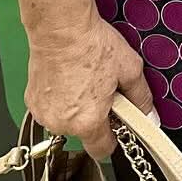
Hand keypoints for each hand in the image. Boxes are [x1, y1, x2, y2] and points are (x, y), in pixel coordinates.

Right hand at [24, 10, 155, 158]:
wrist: (61, 30)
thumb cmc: (91, 45)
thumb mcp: (129, 69)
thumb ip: (141, 98)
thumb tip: (149, 115)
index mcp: (87, 121)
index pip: (102, 150)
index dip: (113, 139)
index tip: (117, 128)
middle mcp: (62, 124)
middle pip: (84, 132)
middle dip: (96, 116)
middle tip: (102, 90)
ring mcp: (44, 115)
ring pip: (66, 120)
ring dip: (76, 108)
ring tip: (83, 80)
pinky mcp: (31, 103)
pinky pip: (51, 109)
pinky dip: (60, 99)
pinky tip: (68, 78)